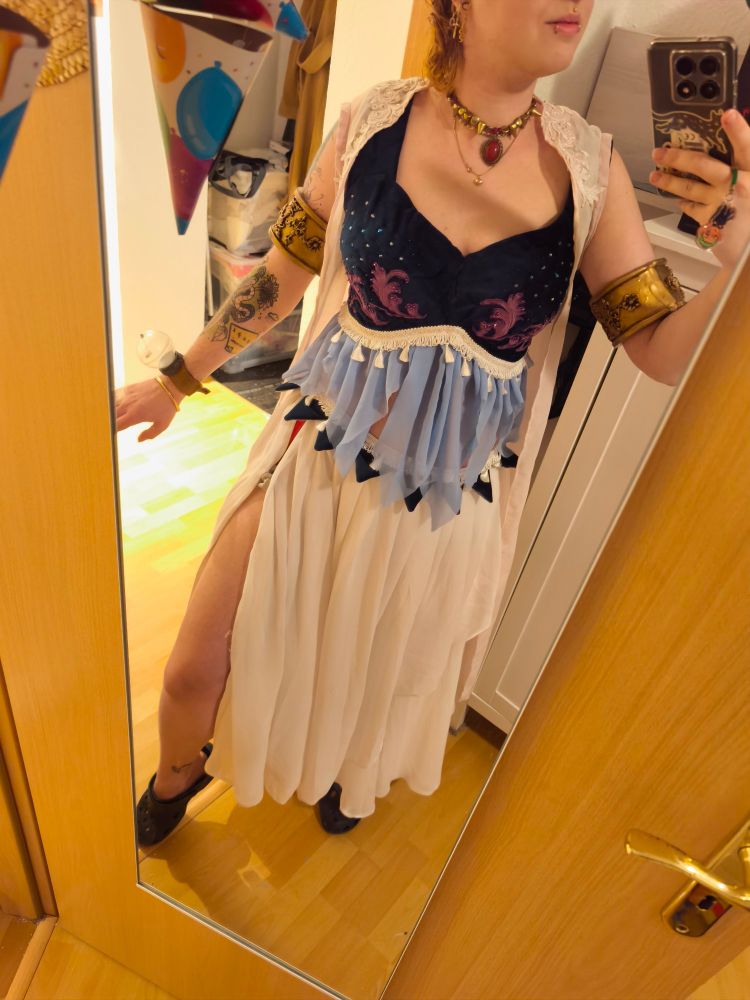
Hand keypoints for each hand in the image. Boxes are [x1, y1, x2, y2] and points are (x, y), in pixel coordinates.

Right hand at [114, 377, 182, 441]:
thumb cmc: (167, 407)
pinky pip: (115, 395)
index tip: (110, 434)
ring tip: (108, 416)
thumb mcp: (162, 424)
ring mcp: (127, 396)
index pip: (116, 425)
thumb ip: (150, 434)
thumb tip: (138, 440)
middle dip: (108, 421)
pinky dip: (112, 401)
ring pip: (111, 405)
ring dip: (109, 411)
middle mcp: (127, 405)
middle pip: (110, 415)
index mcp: (135, 416)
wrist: (170, 387)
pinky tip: (112, 404)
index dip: (112, 430)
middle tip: (107, 426)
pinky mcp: (128, 388)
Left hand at [649, 108, 749, 268]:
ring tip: (655, 175)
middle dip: (678, 156)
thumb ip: (743, 164)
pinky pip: (690, 207)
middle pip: (703, 165)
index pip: (748, 146)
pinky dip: (683, 201)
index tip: (728, 114)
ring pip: (689, 187)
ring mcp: (721, 203)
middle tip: (659, 152)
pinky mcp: (710, 221)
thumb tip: (730, 142)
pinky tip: (678, 199)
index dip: (739, 130)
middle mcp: (738, 185)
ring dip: (669, 180)